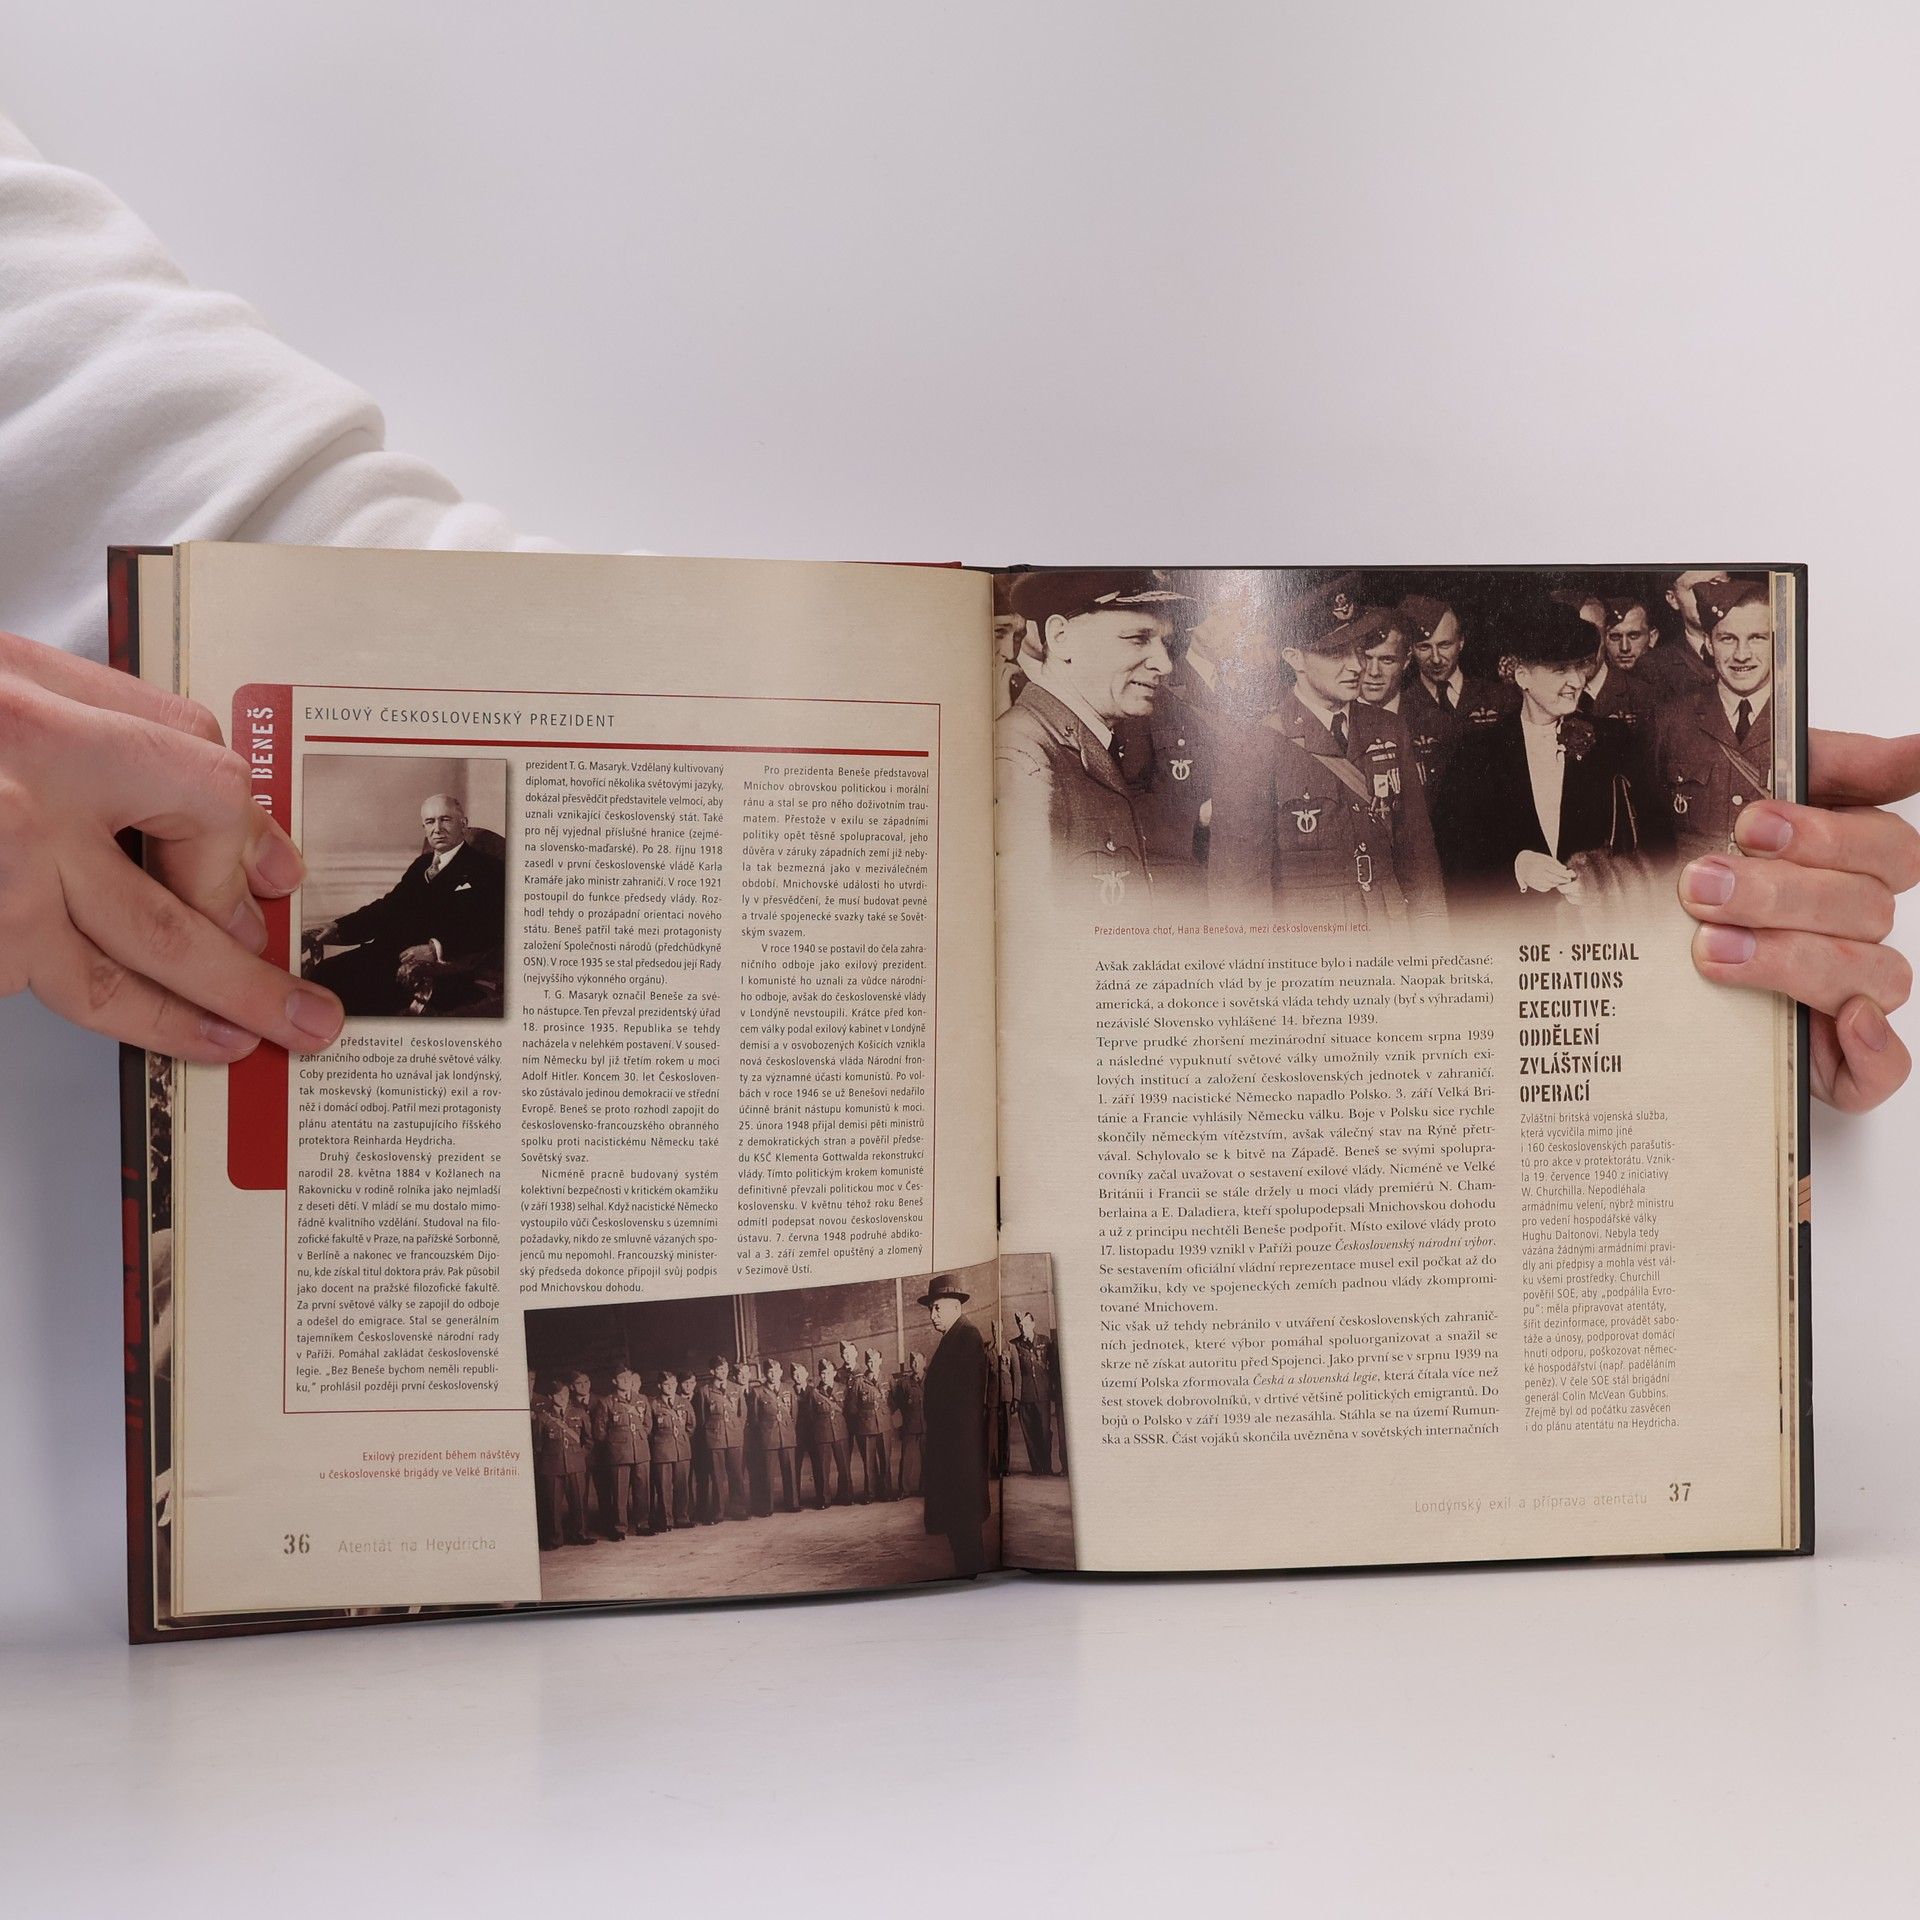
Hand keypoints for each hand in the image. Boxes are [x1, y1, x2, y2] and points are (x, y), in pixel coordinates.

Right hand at [0, 630, 343, 1059]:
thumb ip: (124, 723)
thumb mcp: (15, 670)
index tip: (275, 879)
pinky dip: (80, 996)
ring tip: (235, 1046)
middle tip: (305, 1020)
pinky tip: (129, 1014)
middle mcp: (19, 817)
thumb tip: (229, 808)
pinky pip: (27, 978)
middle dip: (249, 982)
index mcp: (46, 729)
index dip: (248, 842)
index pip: (208, 792)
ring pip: (101, 981)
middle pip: (172, 920)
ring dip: (179, 1023)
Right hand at [1515, 849, 1576, 893]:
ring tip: (1560, 880)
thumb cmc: (1537, 858)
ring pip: (1550, 884)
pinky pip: (1544, 888)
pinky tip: (1552, 883)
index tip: (1572, 874)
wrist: (1521, 860)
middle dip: (1563, 880)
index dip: (1566, 874)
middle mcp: (1537, 872)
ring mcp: (1533, 879)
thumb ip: (1556, 864)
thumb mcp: (1546, 858)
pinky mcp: (1531, 884)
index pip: (1557, 871)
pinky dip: (1550, 887)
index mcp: (1542, 863)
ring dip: (1557, 883)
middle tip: (1568, 879)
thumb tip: (1565, 869)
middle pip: (1554, 879)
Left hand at [1679, 729, 1919, 1111]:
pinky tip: (1843, 1023)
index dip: (1825, 835)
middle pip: (1865, 908)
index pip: (1884, 848)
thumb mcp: (1743, 794)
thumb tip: (1918, 747)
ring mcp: (1854, 993)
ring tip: (1712, 948)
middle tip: (1702, 887)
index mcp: (1850, 865)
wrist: (1627, 939)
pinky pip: (1883, 1069)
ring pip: (1870, 975)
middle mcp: (1859, 927)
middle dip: (1779, 895)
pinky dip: (1874, 1051)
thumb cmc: (1701, 867)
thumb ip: (1829, 765)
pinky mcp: (1837, 1060)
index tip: (1752, 824)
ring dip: (1794, 959)